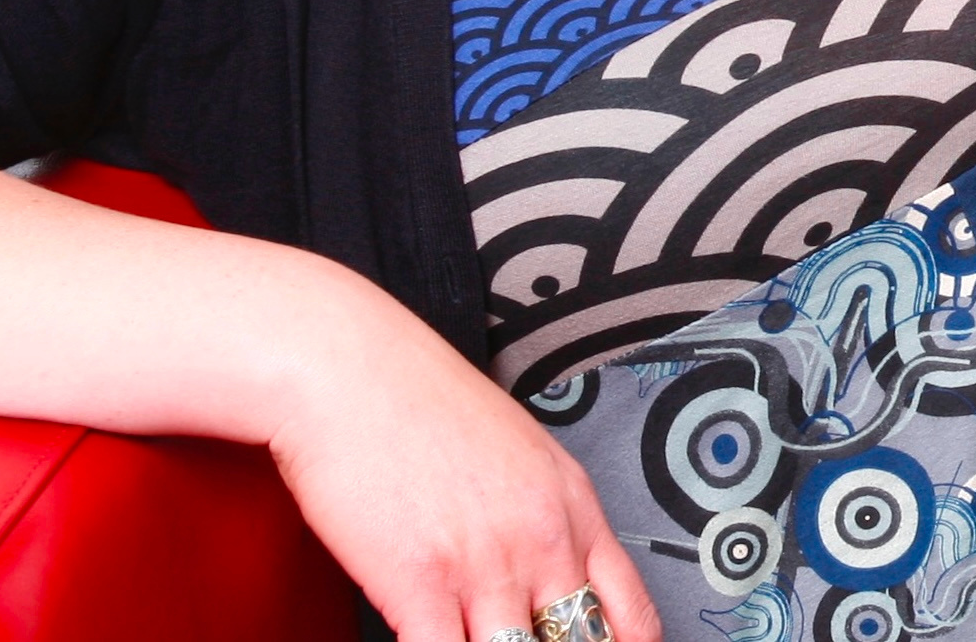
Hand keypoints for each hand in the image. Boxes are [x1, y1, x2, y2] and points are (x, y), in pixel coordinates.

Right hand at [266, 282, 659, 641]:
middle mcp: (540, 537)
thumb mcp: (510, 445)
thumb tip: (541, 575)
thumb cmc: (410, 393)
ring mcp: (487, 565)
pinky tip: (426, 641)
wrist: (342, 362)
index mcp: (571, 503)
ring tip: (468, 637)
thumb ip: (534, 514)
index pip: (633, 619)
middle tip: (518, 640)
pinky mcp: (422, 583)